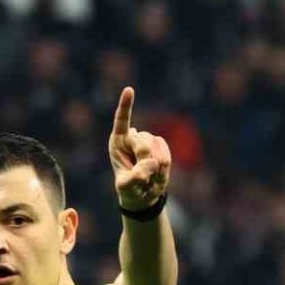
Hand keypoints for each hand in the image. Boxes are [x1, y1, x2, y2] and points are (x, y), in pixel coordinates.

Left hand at [109, 86, 171, 211]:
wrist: (143, 195)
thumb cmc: (129, 189)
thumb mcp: (126, 188)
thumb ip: (135, 177)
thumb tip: (152, 163)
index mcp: (118, 142)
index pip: (122, 120)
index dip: (126, 105)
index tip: (129, 89)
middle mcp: (133, 138)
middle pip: (143, 142)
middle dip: (143, 160)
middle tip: (141, 176)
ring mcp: (148, 141)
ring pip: (156, 150)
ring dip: (153, 168)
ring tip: (146, 177)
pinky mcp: (161, 148)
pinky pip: (166, 156)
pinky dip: (163, 169)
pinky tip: (156, 174)